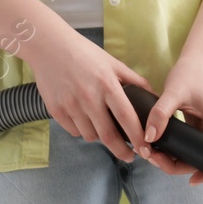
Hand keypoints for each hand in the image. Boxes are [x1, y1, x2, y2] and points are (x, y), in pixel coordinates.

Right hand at [22, 26, 152, 163]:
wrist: (49, 47)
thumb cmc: (83, 53)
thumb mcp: (112, 62)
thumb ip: (133, 80)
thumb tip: (152, 96)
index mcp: (106, 84)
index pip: (126, 118)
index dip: (137, 137)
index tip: (145, 149)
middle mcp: (89, 97)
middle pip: (108, 136)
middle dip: (121, 151)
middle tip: (129, 156)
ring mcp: (71, 105)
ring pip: (90, 136)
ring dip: (99, 137)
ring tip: (102, 128)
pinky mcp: (56, 111)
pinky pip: (74, 131)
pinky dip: (82, 130)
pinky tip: (84, 120)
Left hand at [141, 53, 202, 183]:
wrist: (196, 59)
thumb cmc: (191, 72)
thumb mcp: (174, 91)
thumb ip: (161, 113)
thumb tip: (149, 137)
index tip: (191, 180)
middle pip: (198, 160)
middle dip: (175, 165)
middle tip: (153, 157)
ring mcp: (201, 130)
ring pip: (187, 154)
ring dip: (169, 158)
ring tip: (149, 151)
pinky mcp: (192, 127)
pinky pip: (182, 145)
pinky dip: (168, 148)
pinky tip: (153, 144)